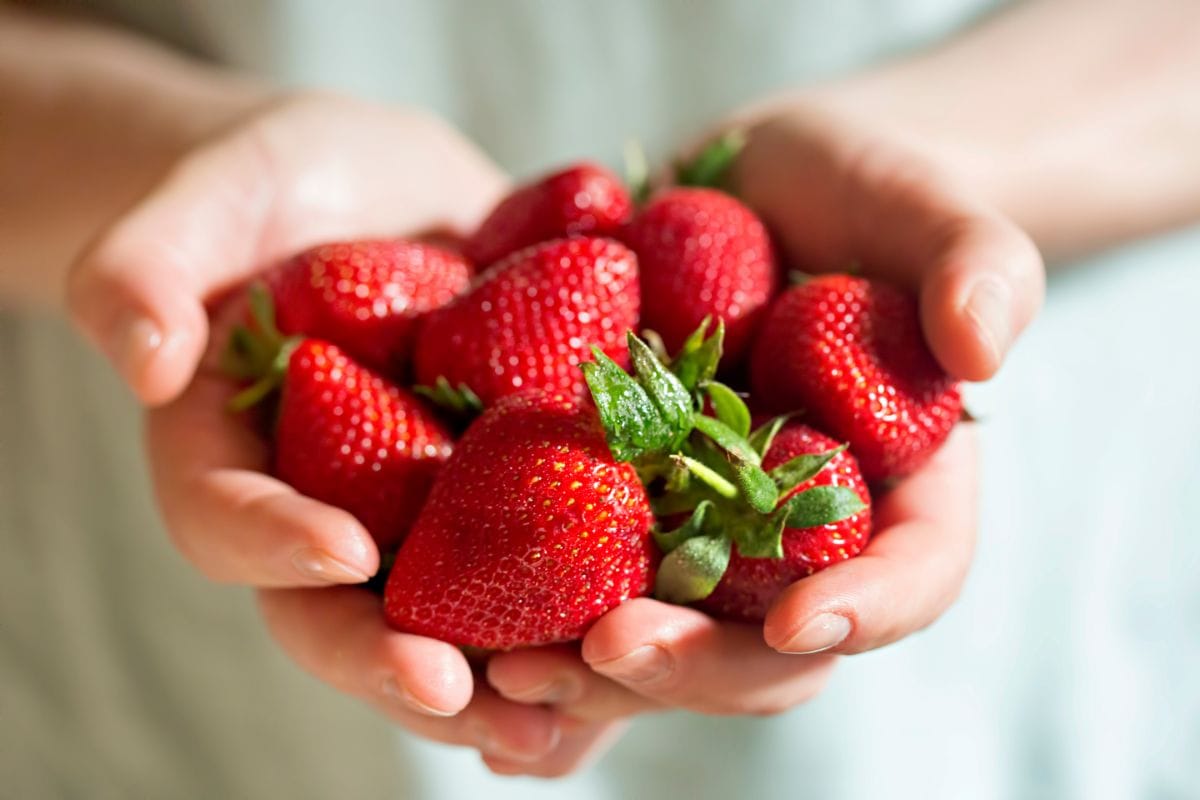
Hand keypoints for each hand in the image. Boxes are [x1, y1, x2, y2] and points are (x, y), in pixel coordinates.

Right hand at [66, 92, 611, 765]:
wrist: (384, 192)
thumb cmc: (277, 186)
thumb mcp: (211, 195)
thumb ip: (149, 263)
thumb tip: (138, 353)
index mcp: (234, 458)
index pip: (229, 519)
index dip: (275, 544)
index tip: (343, 553)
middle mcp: (327, 510)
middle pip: (345, 615)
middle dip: (401, 664)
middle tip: (463, 696)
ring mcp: (422, 514)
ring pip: (450, 622)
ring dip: (503, 679)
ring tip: (565, 717)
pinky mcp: (508, 493)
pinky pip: (540, 569)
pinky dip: (582, 617)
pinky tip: (641, 649)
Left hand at [483, 99, 1041, 773]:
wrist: (756, 189)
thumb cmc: (860, 196)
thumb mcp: (927, 209)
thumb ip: (975, 262)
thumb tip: (985, 345)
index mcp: (896, 492)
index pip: (911, 575)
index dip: (869, 610)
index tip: (805, 622)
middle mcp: (795, 539)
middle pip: (763, 644)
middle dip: (691, 667)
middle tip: (607, 653)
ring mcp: (700, 531)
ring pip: (661, 639)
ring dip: (588, 675)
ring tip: (506, 674)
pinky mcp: (617, 505)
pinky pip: (576, 587)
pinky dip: (523, 628)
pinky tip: (465, 654)